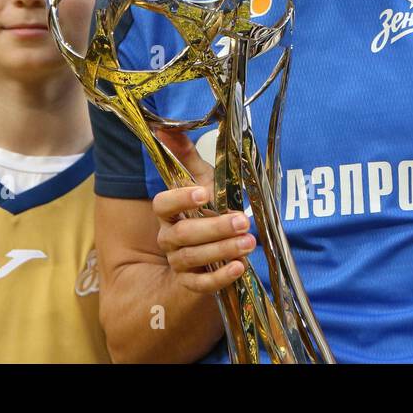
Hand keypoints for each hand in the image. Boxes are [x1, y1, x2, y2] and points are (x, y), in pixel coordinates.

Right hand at [151, 127, 255, 294]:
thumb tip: (165, 127)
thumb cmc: (204, 206)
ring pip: (193, 258)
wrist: (204, 246)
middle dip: (214, 228)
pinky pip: (201, 285)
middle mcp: (168, 237)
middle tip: (242, 220)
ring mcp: (178, 261)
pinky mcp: (190, 282)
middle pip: (183, 234)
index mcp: (167, 211)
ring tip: (249, 242)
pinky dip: (220, 277)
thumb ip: (185, 154)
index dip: (180, 199)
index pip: (162, 205)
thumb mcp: (200, 178)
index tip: (203, 194)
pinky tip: (240, 266)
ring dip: (222, 249)